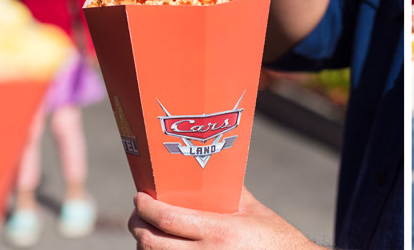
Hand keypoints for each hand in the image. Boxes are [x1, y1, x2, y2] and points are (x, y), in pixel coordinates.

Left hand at [128, 188, 323, 249]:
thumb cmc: (275, 239)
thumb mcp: (253, 211)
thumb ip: (229, 192)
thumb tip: (211, 171)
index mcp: (219, 231)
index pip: (167, 219)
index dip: (145, 207)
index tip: (140, 197)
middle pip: (152, 244)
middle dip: (138, 227)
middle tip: (139, 214)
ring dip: (146, 245)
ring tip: (150, 231)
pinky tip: (165, 247)